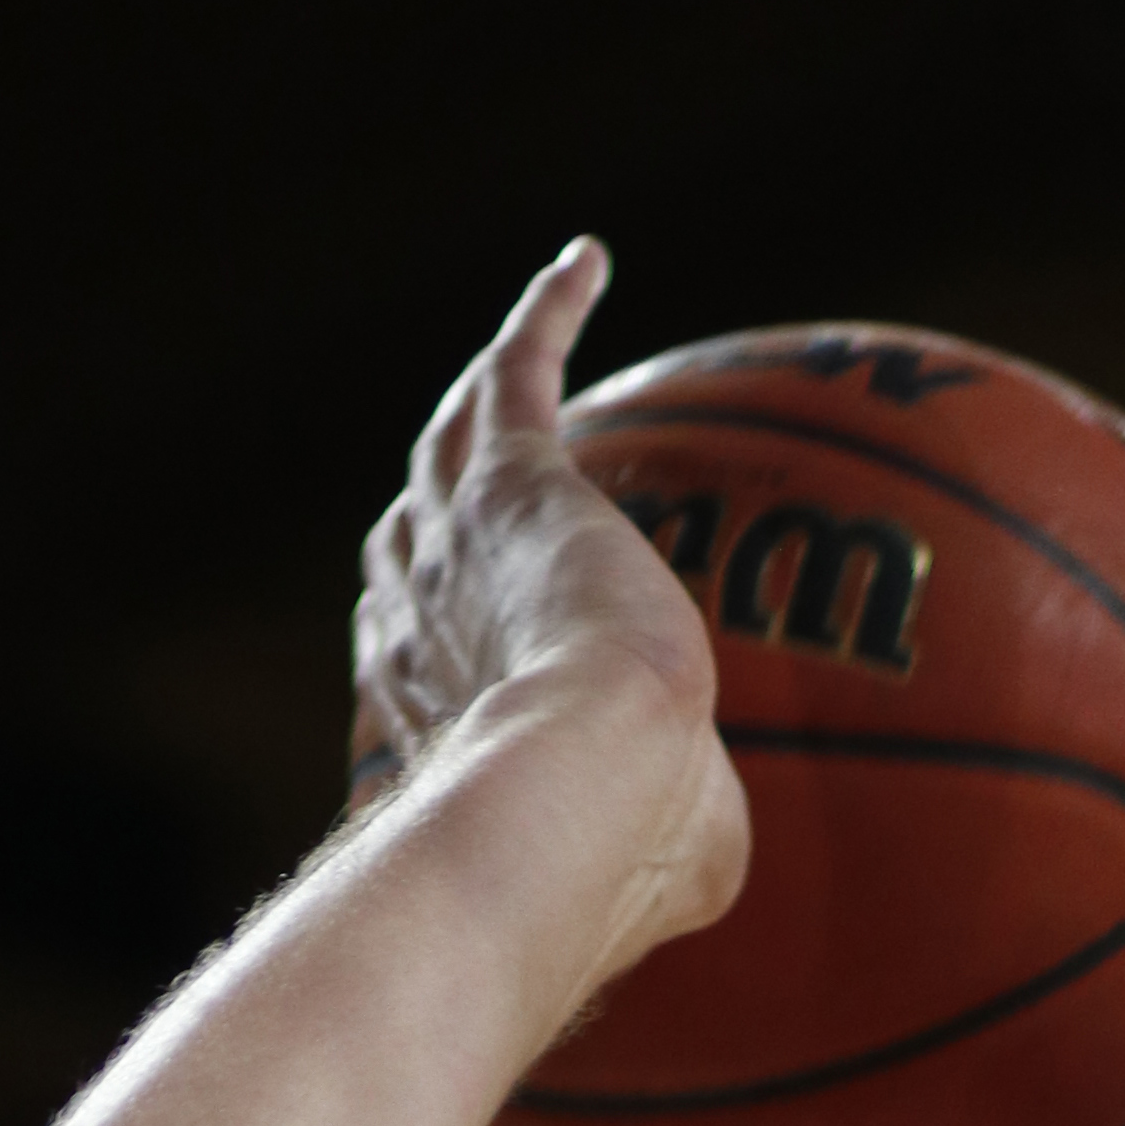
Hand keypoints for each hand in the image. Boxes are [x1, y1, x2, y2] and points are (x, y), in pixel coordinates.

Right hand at [350, 241, 745, 974]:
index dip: (431, 646)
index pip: (413, 668)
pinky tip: (588, 265)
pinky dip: (545, 315)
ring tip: (520, 346)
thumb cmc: (620, 851)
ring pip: (446, 445)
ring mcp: (449, 549)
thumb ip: (681, 843)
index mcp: (429, 728)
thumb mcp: (661, 860)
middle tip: (469, 485)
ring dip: (481, 396)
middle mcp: (413, 632)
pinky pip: (517, 371)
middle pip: (404, 545)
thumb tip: (720, 850)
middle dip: (427, 516)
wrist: (592, 788)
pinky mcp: (508, 483)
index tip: (462, 645)